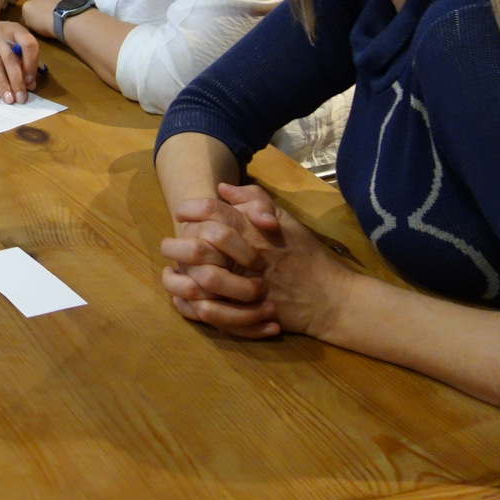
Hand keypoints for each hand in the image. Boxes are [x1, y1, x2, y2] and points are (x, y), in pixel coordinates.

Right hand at [0, 19, 37, 102]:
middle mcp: (1, 33)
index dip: (31, 64)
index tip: (30, 81)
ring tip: (8, 99)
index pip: (28, 45)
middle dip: (17, 81)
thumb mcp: (13, 42)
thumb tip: (30, 85)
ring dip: (3, 84)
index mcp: (16, 30)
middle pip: (10, 59)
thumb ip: (23, 61)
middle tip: (21, 98)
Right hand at [20, 0, 71, 40]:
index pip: (27, 12)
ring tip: (60, 11)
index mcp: (26, 7)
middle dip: (42, 8)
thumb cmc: (49, 27)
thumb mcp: (35, 29)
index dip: (34, 17)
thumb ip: (30, 21)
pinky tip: (66, 4)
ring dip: (50, 2)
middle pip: (37, 2)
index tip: (40, 22)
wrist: (66, 18)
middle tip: (50, 17)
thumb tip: (31, 19)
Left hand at [161, 183, 358, 340]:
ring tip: (173, 269)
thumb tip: (223, 188)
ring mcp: (244, 286)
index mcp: (253, 230)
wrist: (330, 298)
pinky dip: (193, 304)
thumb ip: (256, 200)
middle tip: (169, 243)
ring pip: (199, 278)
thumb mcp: (286, 219)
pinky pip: (209, 309)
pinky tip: (185, 296)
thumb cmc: (306, 255)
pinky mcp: (245, 311)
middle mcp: (245, 256)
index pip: (212, 211)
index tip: (182, 212)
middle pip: (198, 243)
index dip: (191, 208)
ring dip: (181, 274)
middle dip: (177, 243)